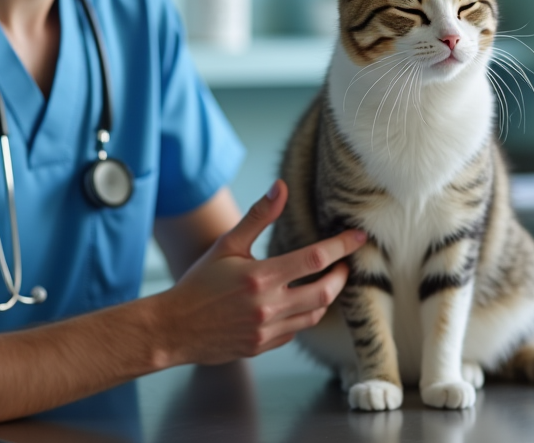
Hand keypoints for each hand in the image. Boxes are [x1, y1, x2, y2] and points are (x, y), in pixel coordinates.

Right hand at [153, 179, 365, 365]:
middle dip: (342, 275)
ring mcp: (267, 330)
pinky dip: (305, 314)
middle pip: (326, 292)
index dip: (342, 246)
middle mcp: (268, 307)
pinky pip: (297, 330)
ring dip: (327, 296)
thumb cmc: (200, 282)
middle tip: (345, 264)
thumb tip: (281, 186)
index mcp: (260, 277)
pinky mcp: (264, 346)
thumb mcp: (227, 245)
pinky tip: (299, 302)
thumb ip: (259, 216)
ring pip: (315, 314)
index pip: (314, 258)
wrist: (174, 328)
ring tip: (327, 280)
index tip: (359, 237)